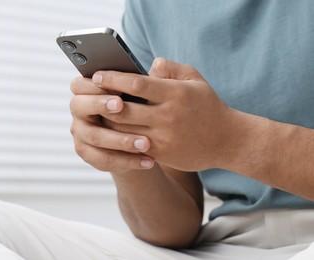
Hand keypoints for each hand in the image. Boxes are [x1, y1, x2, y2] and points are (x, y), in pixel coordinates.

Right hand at [69, 75, 154, 173]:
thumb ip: (148, 79)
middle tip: (121, 106)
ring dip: (120, 139)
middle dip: (100, 105)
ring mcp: (81, 133)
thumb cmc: (141, 106)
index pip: (79, 84)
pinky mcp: (89, 154)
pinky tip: (148, 161)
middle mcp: (79, 110)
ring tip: (146, 142)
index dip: (94, 85)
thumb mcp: (145, 91)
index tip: (115, 86)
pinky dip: (127, 161)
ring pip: (95, 136)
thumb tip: (158, 67)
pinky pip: (104, 159)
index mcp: (87, 90)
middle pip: (79, 106)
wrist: (139, 138)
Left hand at [92, 58, 236, 171]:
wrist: (227, 141)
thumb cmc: (206, 105)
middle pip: (123, 110)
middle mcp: (168, 116)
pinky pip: (130, 146)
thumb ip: (170, 68)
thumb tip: (148, 65)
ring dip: (105, 122)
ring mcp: (163, 138)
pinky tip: (106, 130)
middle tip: (88, 95)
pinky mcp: (160, 154)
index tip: (97, 75)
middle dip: (102, 102)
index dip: (113, 79)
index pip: (136, 84)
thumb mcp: (194, 79)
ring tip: (93, 112)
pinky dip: (116, 138)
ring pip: (122, 130)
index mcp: (175, 94)